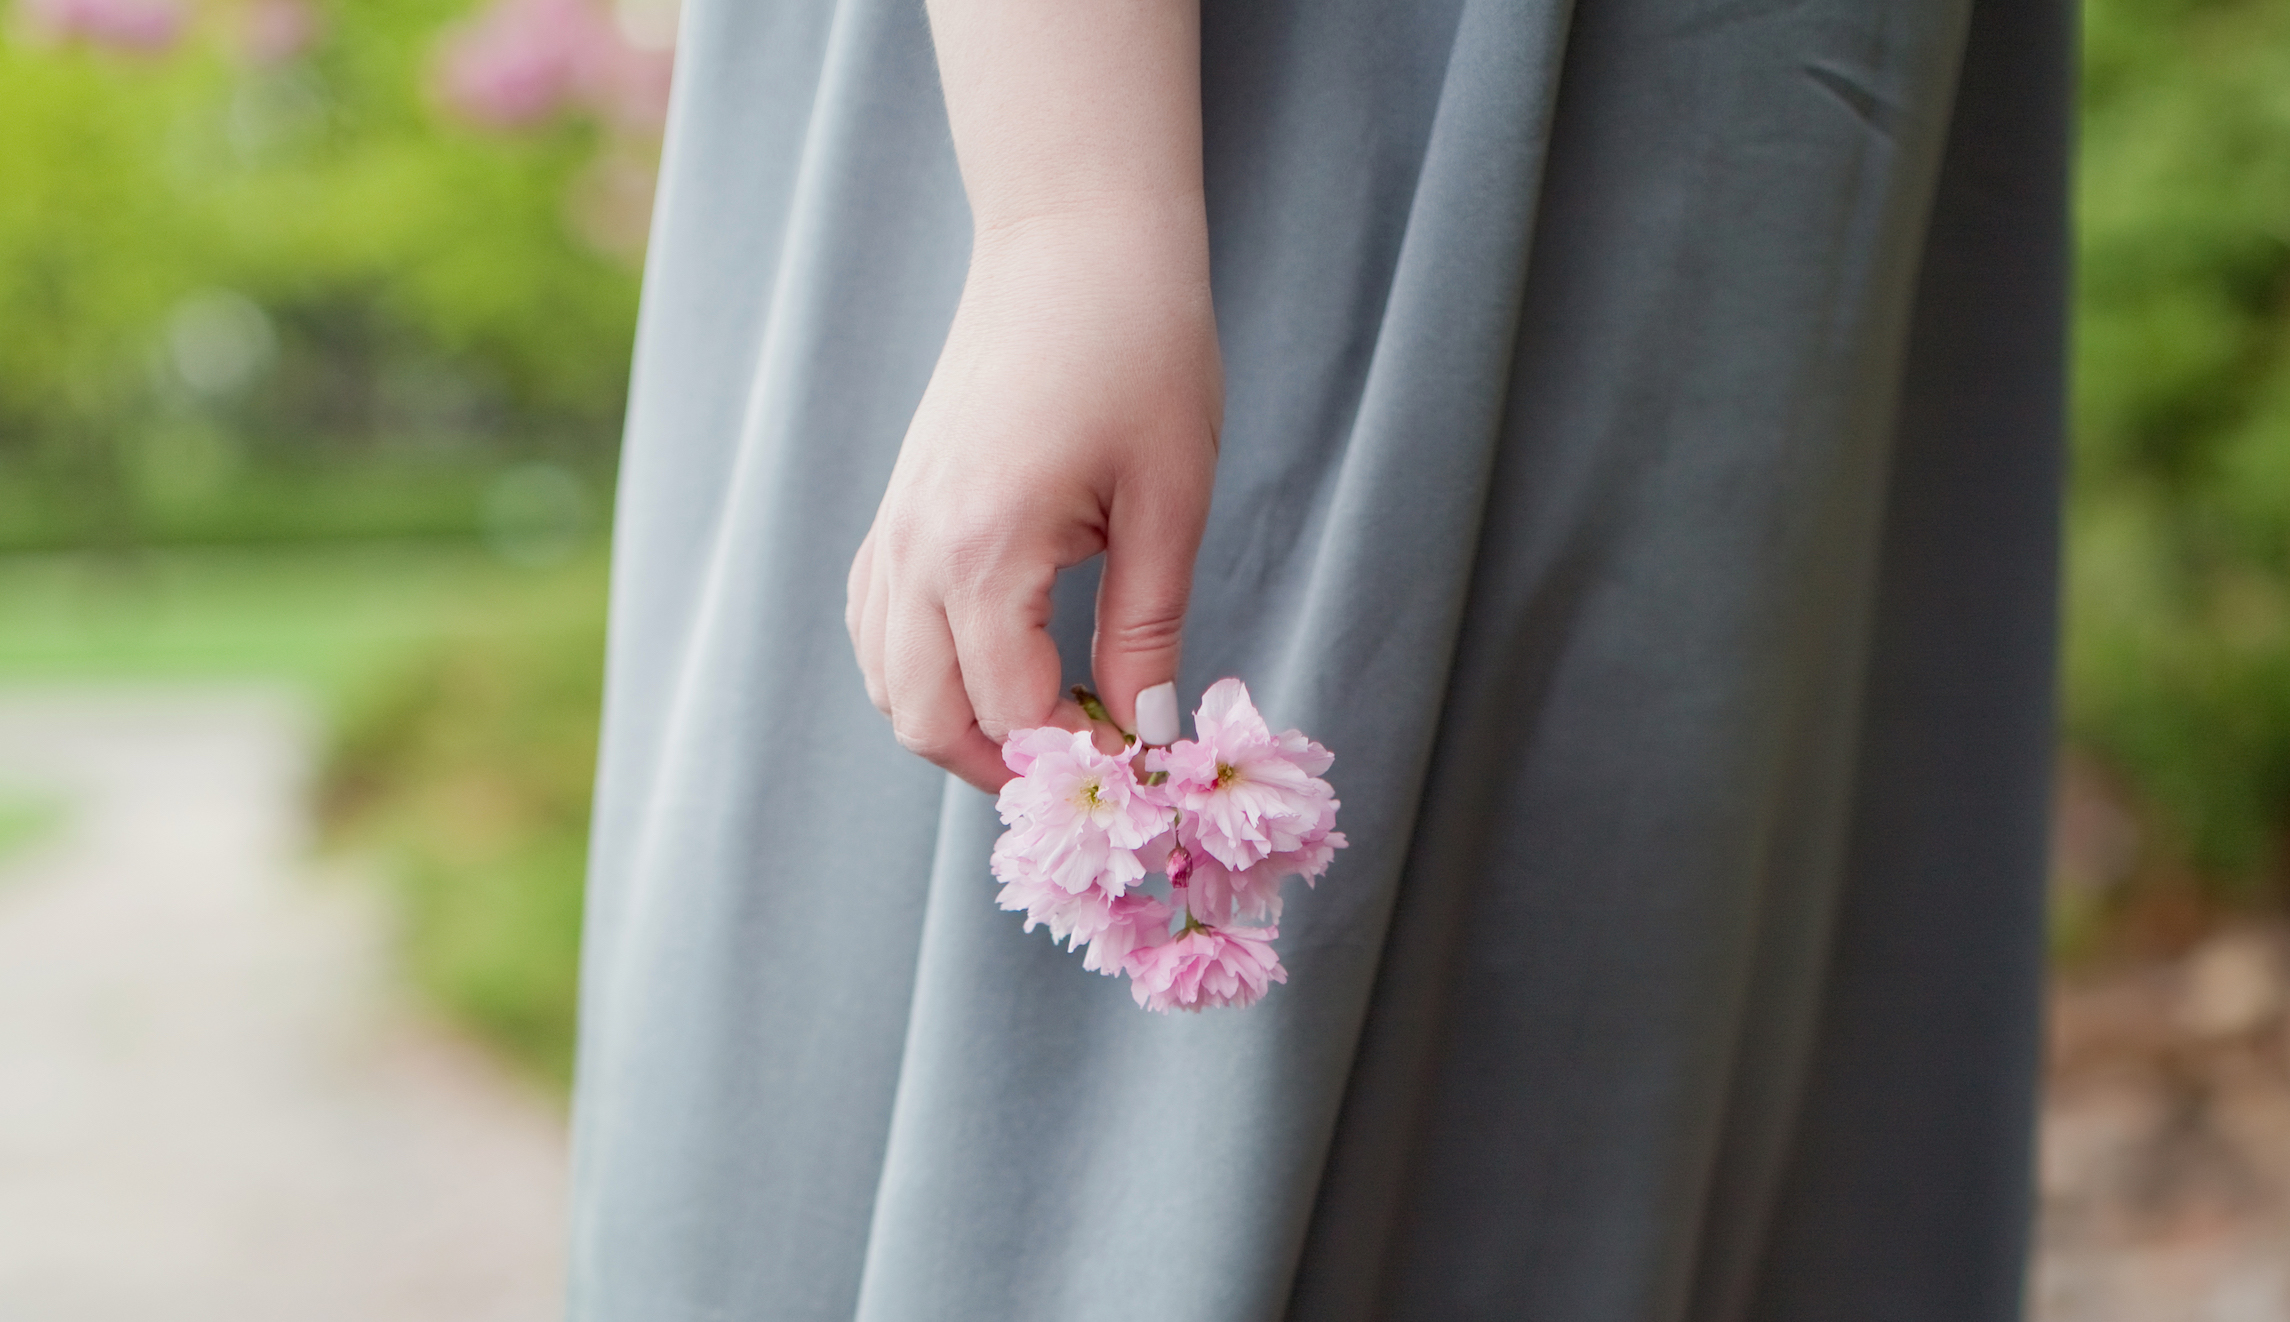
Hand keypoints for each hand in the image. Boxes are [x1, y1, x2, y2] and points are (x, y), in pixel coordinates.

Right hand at [846, 215, 1221, 790]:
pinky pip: (876, 627)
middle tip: (1092, 765)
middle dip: (1009, 767)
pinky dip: (921, 671)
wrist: (1073, 244)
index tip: (1143, 767)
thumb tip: (1143, 734)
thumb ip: (1147, 630)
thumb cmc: (1139, 353)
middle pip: (928, 721)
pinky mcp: (893, 511)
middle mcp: (917, 550)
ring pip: (890, 684)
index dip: (1081, 756)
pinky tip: (993, 664)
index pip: (1012, 712)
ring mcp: (892, 530)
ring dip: (959, 725)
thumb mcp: (1169, 501)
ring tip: (1051, 722)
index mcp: (985, 551)